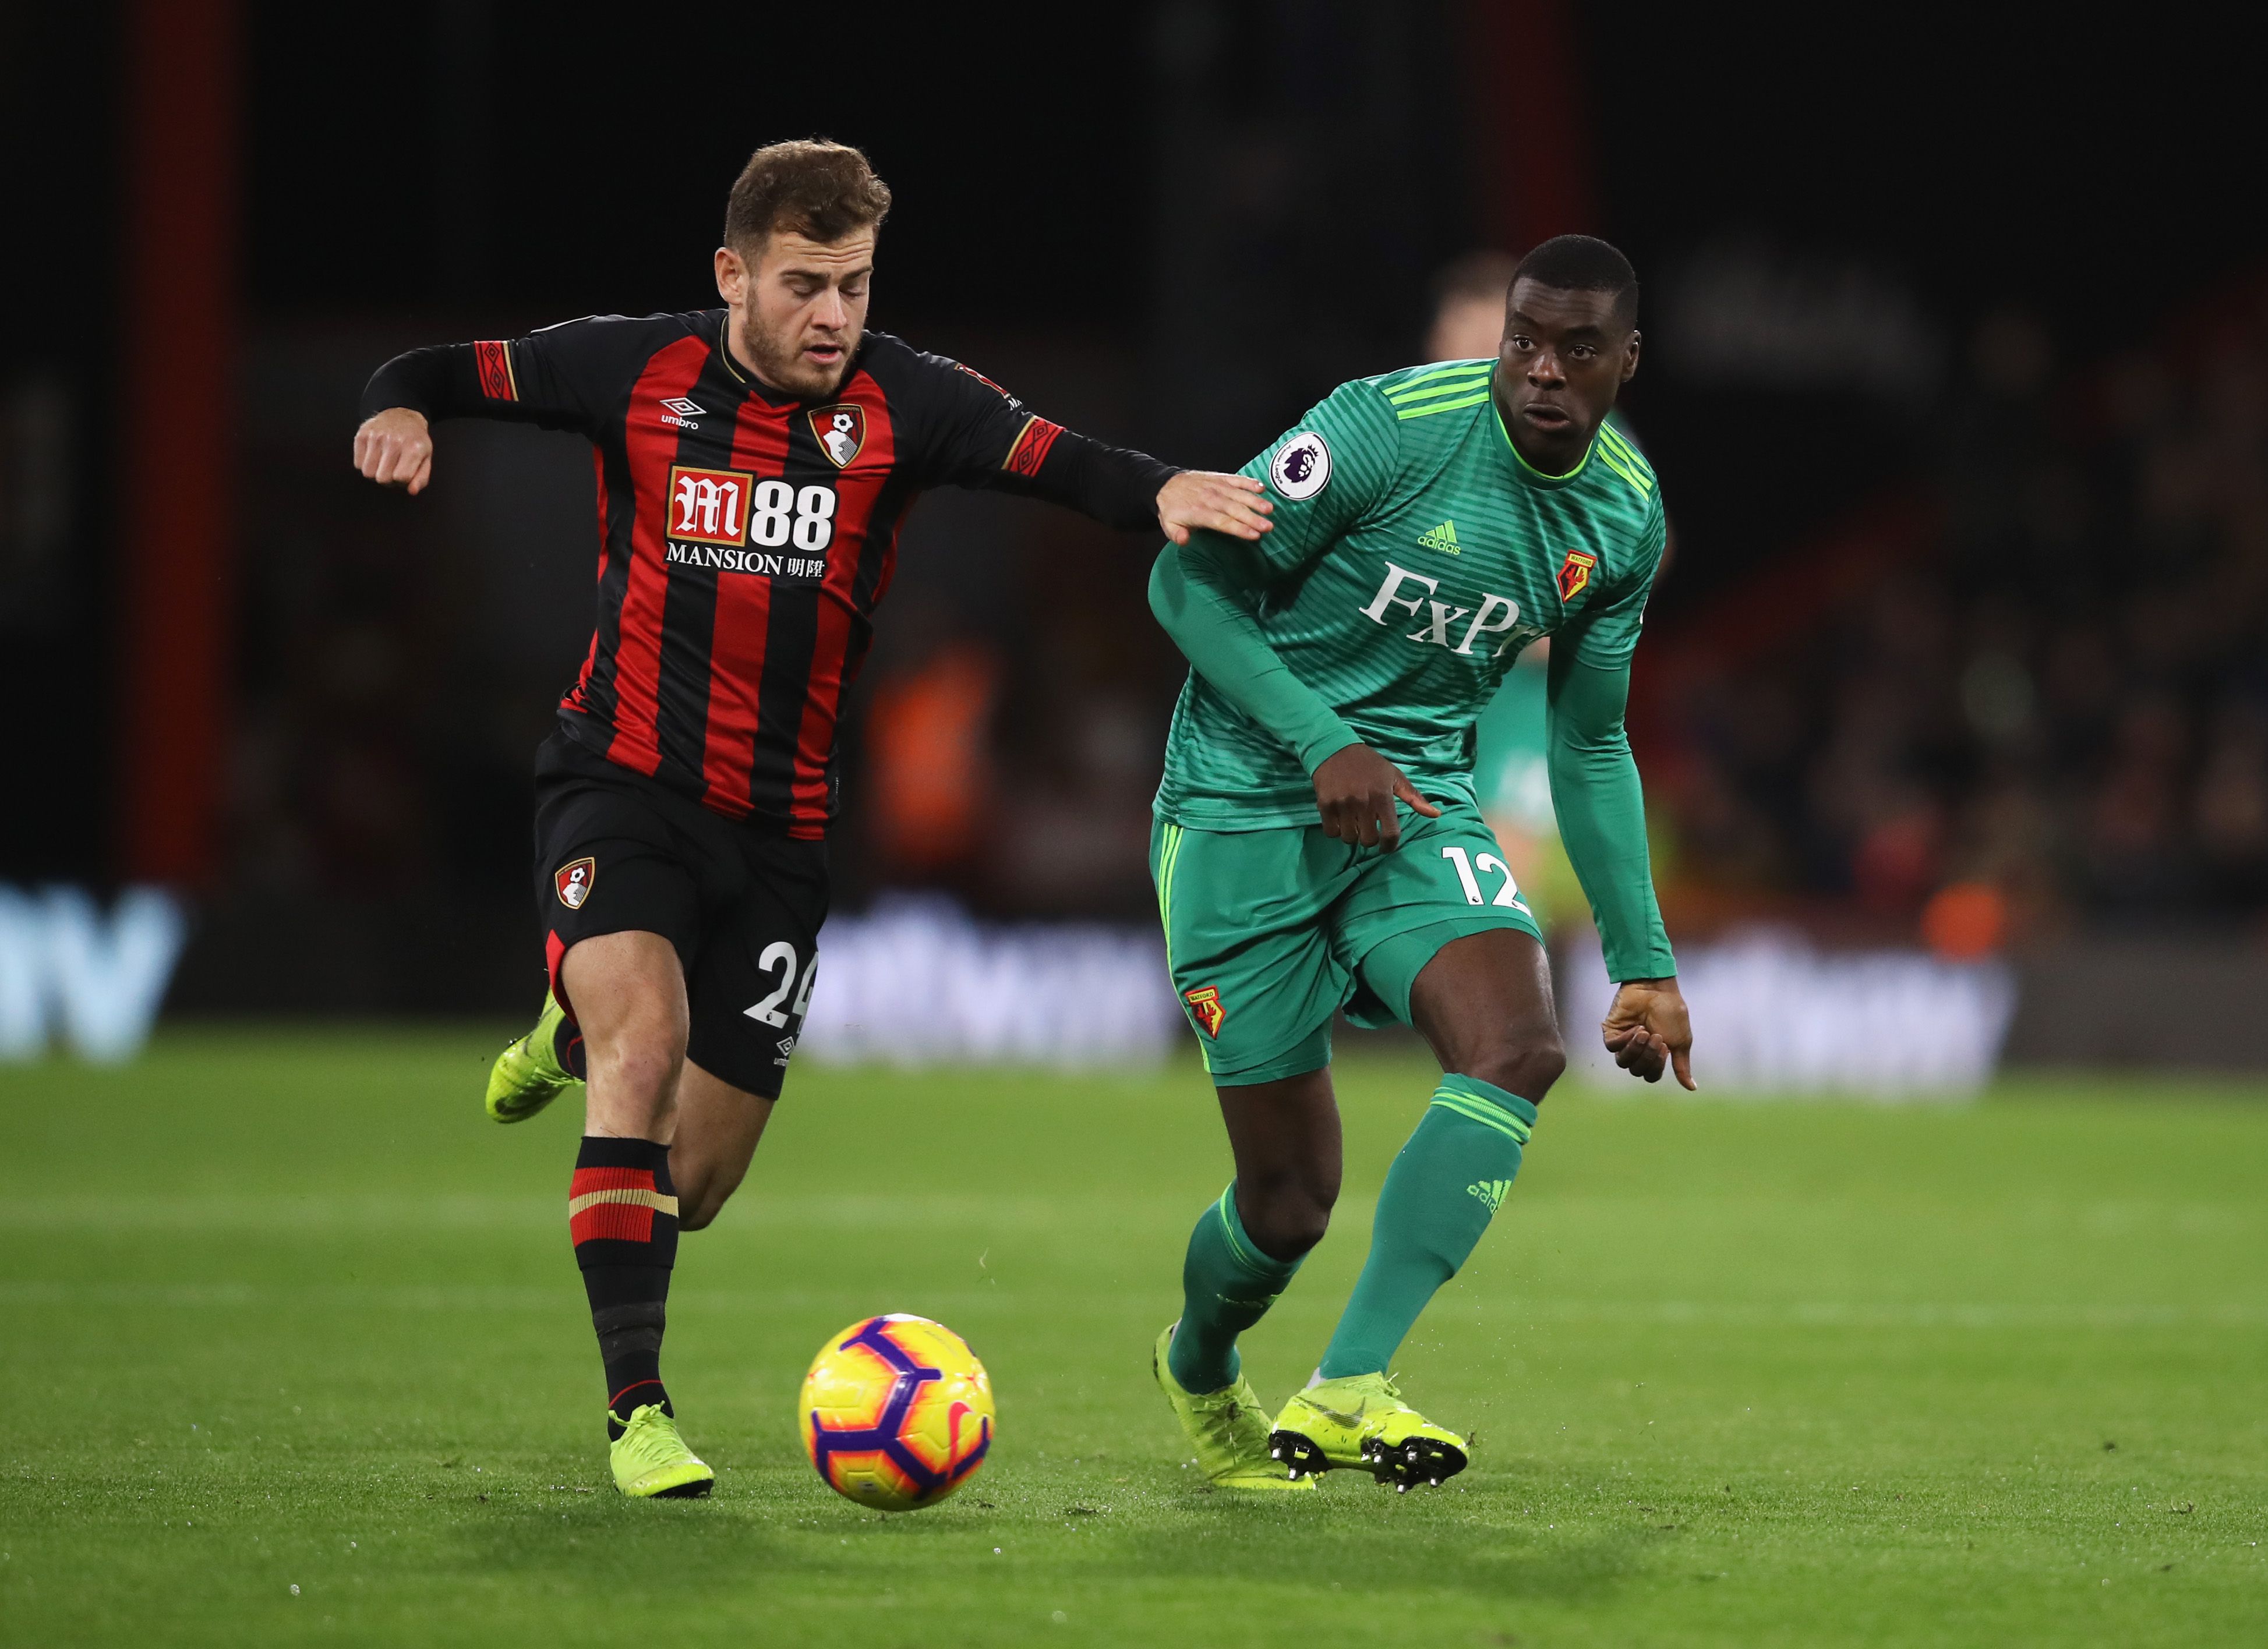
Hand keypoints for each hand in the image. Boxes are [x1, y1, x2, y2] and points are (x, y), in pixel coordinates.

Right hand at [353, 407, 433, 494]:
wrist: (401, 415)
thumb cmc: (414, 442)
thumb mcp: (425, 458)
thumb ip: (421, 478)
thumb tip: (412, 491)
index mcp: (413, 448)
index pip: (401, 478)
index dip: (402, 480)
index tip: (404, 473)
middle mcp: (394, 441)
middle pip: (382, 479)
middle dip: (388, 479)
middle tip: (393, 469)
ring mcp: (375, 437)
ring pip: (368, 473)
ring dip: (375, 473)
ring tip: (383, 463)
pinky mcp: (361, 435)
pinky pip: (358, 464)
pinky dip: (365, 464)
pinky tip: (375, 455)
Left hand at [1157, 471, 1272, 543]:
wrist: (1166, 484)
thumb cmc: (1172, 510)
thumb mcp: (1168, 525)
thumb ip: (1176, 534)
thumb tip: (1184, 540)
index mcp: (1199, 512)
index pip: (1222, 522)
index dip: (1239, 528)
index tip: (1254, 535)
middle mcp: (1210, 498)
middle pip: (1235, 509)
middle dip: (1253, 518)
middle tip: (1268, 526)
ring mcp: (1217, 487)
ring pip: (1239, 494)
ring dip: (1255, 501)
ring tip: (1269, 509)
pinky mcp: (1220, 478)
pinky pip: (1236, 479)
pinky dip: (1249, 482)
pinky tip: (1261, 487)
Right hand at [1311, 743, 1440, 848]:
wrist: (1334, 748)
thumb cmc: (1369, 764)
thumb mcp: (1394, 776)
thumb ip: (1414, 797)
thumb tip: (1436, 814)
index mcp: (1382, 795)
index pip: (1390, 833)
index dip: (1390, 845)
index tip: (1387, 846)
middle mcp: (1363, 802)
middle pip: (1368, 840)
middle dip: (1370, 839)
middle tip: (1368, 830)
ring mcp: (1342, 804)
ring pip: (1349, 838)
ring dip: (1352, 835)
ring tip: (1353, 823)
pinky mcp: (1325, 805)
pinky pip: (1331, 832)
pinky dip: (1336, 830)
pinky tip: (1340, 819)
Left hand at [1600, 977, 1695, 1088]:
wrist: (1657, 989)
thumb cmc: (1671, 1012)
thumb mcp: (1681, 1042)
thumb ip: (1681, 1065)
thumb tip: (1692, 1088)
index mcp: (1652, 1056)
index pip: (1650, 1076)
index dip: (1657, 1066)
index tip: (1665, 1047)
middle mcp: (1636, 1051)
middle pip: (1636, 1071)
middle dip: (1648, 1056)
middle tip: (1657, 1037)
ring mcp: (1623, 1041)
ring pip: (1622, 1062)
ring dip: (1636, 1049)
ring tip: (1644, 1032)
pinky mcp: (1611, 1031)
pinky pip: (1612, 1047)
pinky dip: (1625, 1040)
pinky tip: (1635, 1027)